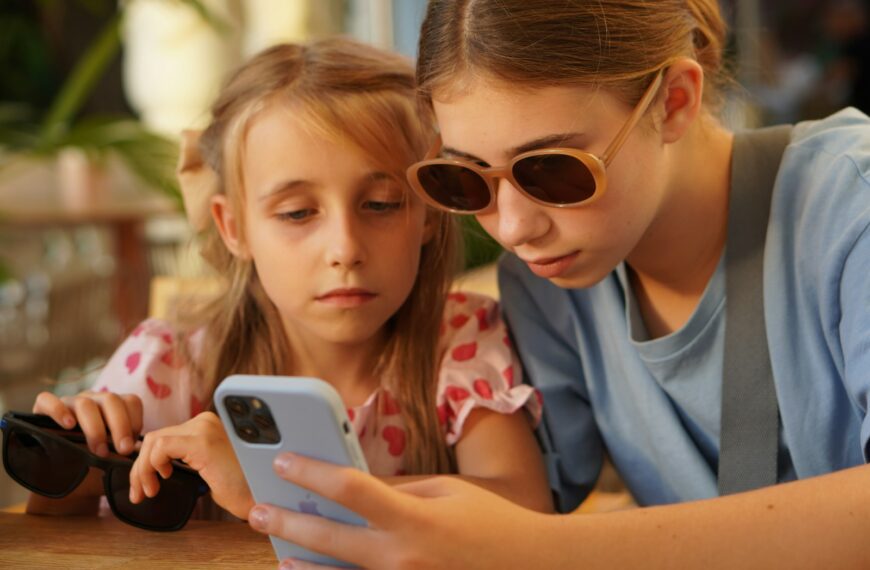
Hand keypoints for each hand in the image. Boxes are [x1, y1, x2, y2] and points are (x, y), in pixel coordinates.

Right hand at [32, 390, 142, 456]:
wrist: (66, 479)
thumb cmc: (96, 466)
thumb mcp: (115, 458)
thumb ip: (128, 451)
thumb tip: (142, 451)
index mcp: (114, 408)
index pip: (131, 401)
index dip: (135, 420)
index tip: (133, 445)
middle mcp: (93, 401)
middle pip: (111, 400)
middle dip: (120, 425)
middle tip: (123, 450)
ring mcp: (69, 403)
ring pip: (84, 403)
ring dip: (95, 427)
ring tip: (99, 451)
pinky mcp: (42, 410)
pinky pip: (47, 400)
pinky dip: (58, 410)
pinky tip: (68, 426)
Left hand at [129, 411, 252, 518]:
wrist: (264, 497)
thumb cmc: (242, 488)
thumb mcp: (209, 469)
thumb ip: (188, 460)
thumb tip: (157, 465)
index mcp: (209, 425)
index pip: (166, 436)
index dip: (148, 460)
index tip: (147, 483)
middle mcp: (207, 421)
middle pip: (156, 437)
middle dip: (141, 466)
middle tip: (140, 492)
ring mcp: (205, 429)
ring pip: (153, 441)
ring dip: (142, 469)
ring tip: (147, 491)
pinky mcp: (202, 442)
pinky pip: (160, 447)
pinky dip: (149, 466)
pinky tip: (157, 482)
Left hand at [246, 453, 550, 569]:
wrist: (529, 567)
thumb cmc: (489, 523)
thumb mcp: (446, 492)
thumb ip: (398, 488)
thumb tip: (355, 483)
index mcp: (414, 519)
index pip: (351, 489)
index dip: (312, 472)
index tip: (285, 459)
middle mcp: (402, 558)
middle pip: (330, 539)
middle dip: (287, 522)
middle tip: (256, 510)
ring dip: (303, 564)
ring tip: (280, 552)